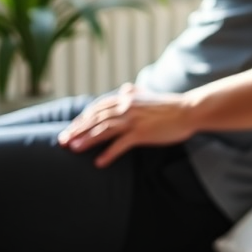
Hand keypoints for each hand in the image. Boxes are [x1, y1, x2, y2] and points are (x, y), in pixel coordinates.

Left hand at [57, 83, 195, 167]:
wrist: (189, 110)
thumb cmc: (170, 105)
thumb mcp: (150, 95)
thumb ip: (135, 92)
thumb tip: (124, 88)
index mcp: (128, 98)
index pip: (98, 108)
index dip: (82, 119)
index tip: (70, 129)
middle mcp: (128, 107)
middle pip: (96, 118)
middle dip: (77, 130)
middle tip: (62, 141)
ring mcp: (134, 120)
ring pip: (104, 130)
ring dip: (87, 140)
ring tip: (73, 149)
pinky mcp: (142, 133)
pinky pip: (121, 144)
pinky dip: (108, 153)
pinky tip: (99, 162)